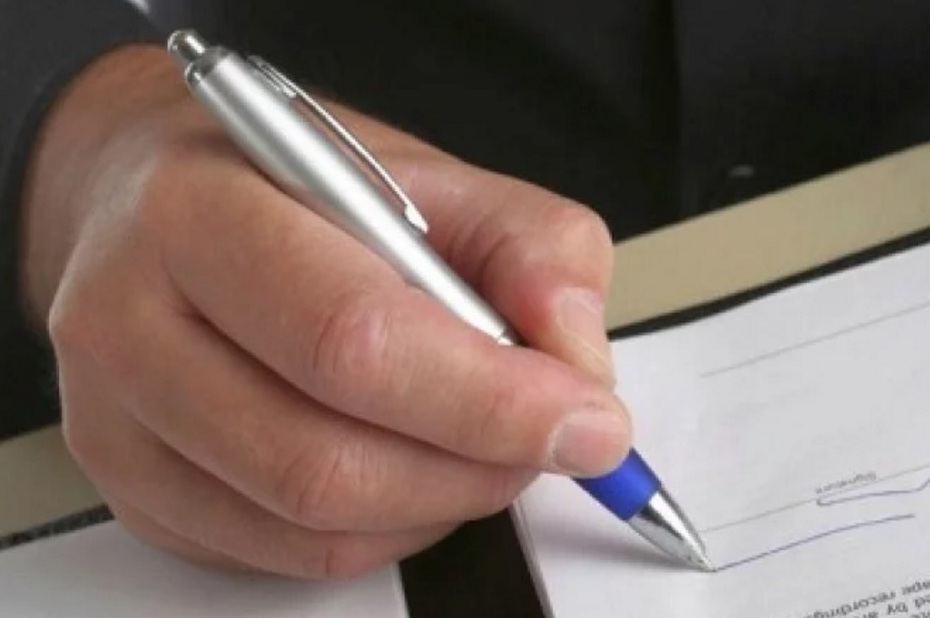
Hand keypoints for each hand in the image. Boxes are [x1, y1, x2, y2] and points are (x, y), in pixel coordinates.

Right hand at [20, 46, 627, 577]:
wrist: (151, 196)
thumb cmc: (284, 183)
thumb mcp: (422, 175)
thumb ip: (528, 248)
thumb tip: (576, 361)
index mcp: (199, 212)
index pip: (352, 337)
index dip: (485, 400)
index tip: (585, 422)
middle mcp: (129, 321)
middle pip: (323, 457)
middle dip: (473, 467)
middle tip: (545, 442)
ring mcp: (118, 419)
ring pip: (308, 523)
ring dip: (436, 504)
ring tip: (480, 448)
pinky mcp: (134, 484)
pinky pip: (281, 555)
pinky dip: (381, 530)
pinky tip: (409, 472)